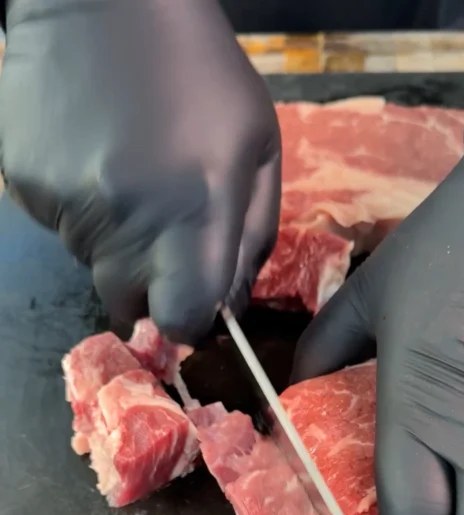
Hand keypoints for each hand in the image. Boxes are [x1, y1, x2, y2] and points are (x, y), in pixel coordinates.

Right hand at [0, 0, 280, 341]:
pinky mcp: (29, 187)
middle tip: (163, 228)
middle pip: (132, 306)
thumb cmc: (199, 70)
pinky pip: (62, 228)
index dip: (191, 319)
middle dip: (151, 286)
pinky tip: (94, 155)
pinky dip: (81, 209)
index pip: (181, 320)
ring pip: (95, 266)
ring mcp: (69, 206)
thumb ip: (252, 237)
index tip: (194, 299)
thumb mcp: (257, 146)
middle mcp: (126, 221)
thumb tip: (227, 307)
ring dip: (116, 241)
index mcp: (193, 213)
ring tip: (129, 172)